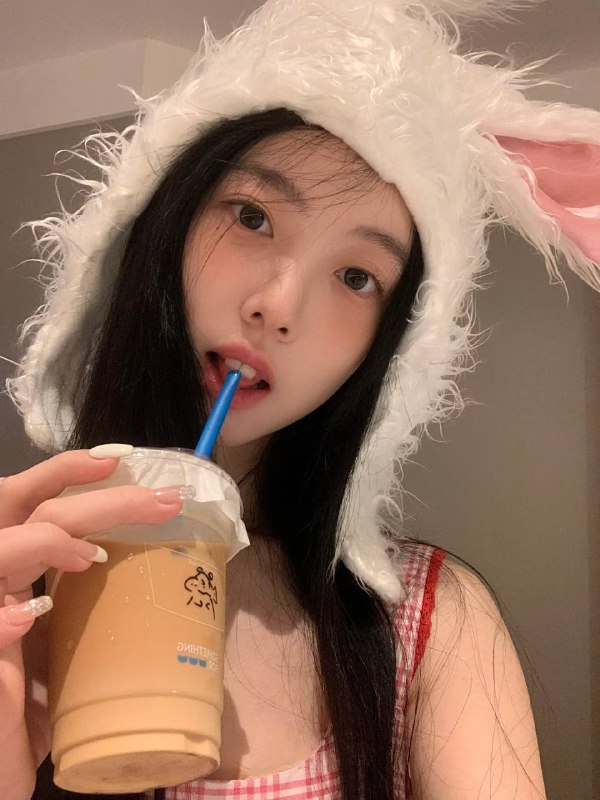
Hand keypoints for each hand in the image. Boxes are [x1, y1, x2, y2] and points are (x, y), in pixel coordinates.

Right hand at [0, 449, 186, 799]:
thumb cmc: (24, 709)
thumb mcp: (62, 650)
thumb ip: (87, 614)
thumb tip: (158, 588)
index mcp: (22, 573)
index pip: (41, 504)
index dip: (71, 473)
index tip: (125, 461)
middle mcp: (1, 580)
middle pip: (36, 511)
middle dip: (99, 499)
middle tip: (162, 500)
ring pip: (3, 549)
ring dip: (46, 540)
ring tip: (87, 553)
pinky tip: (21, 619)